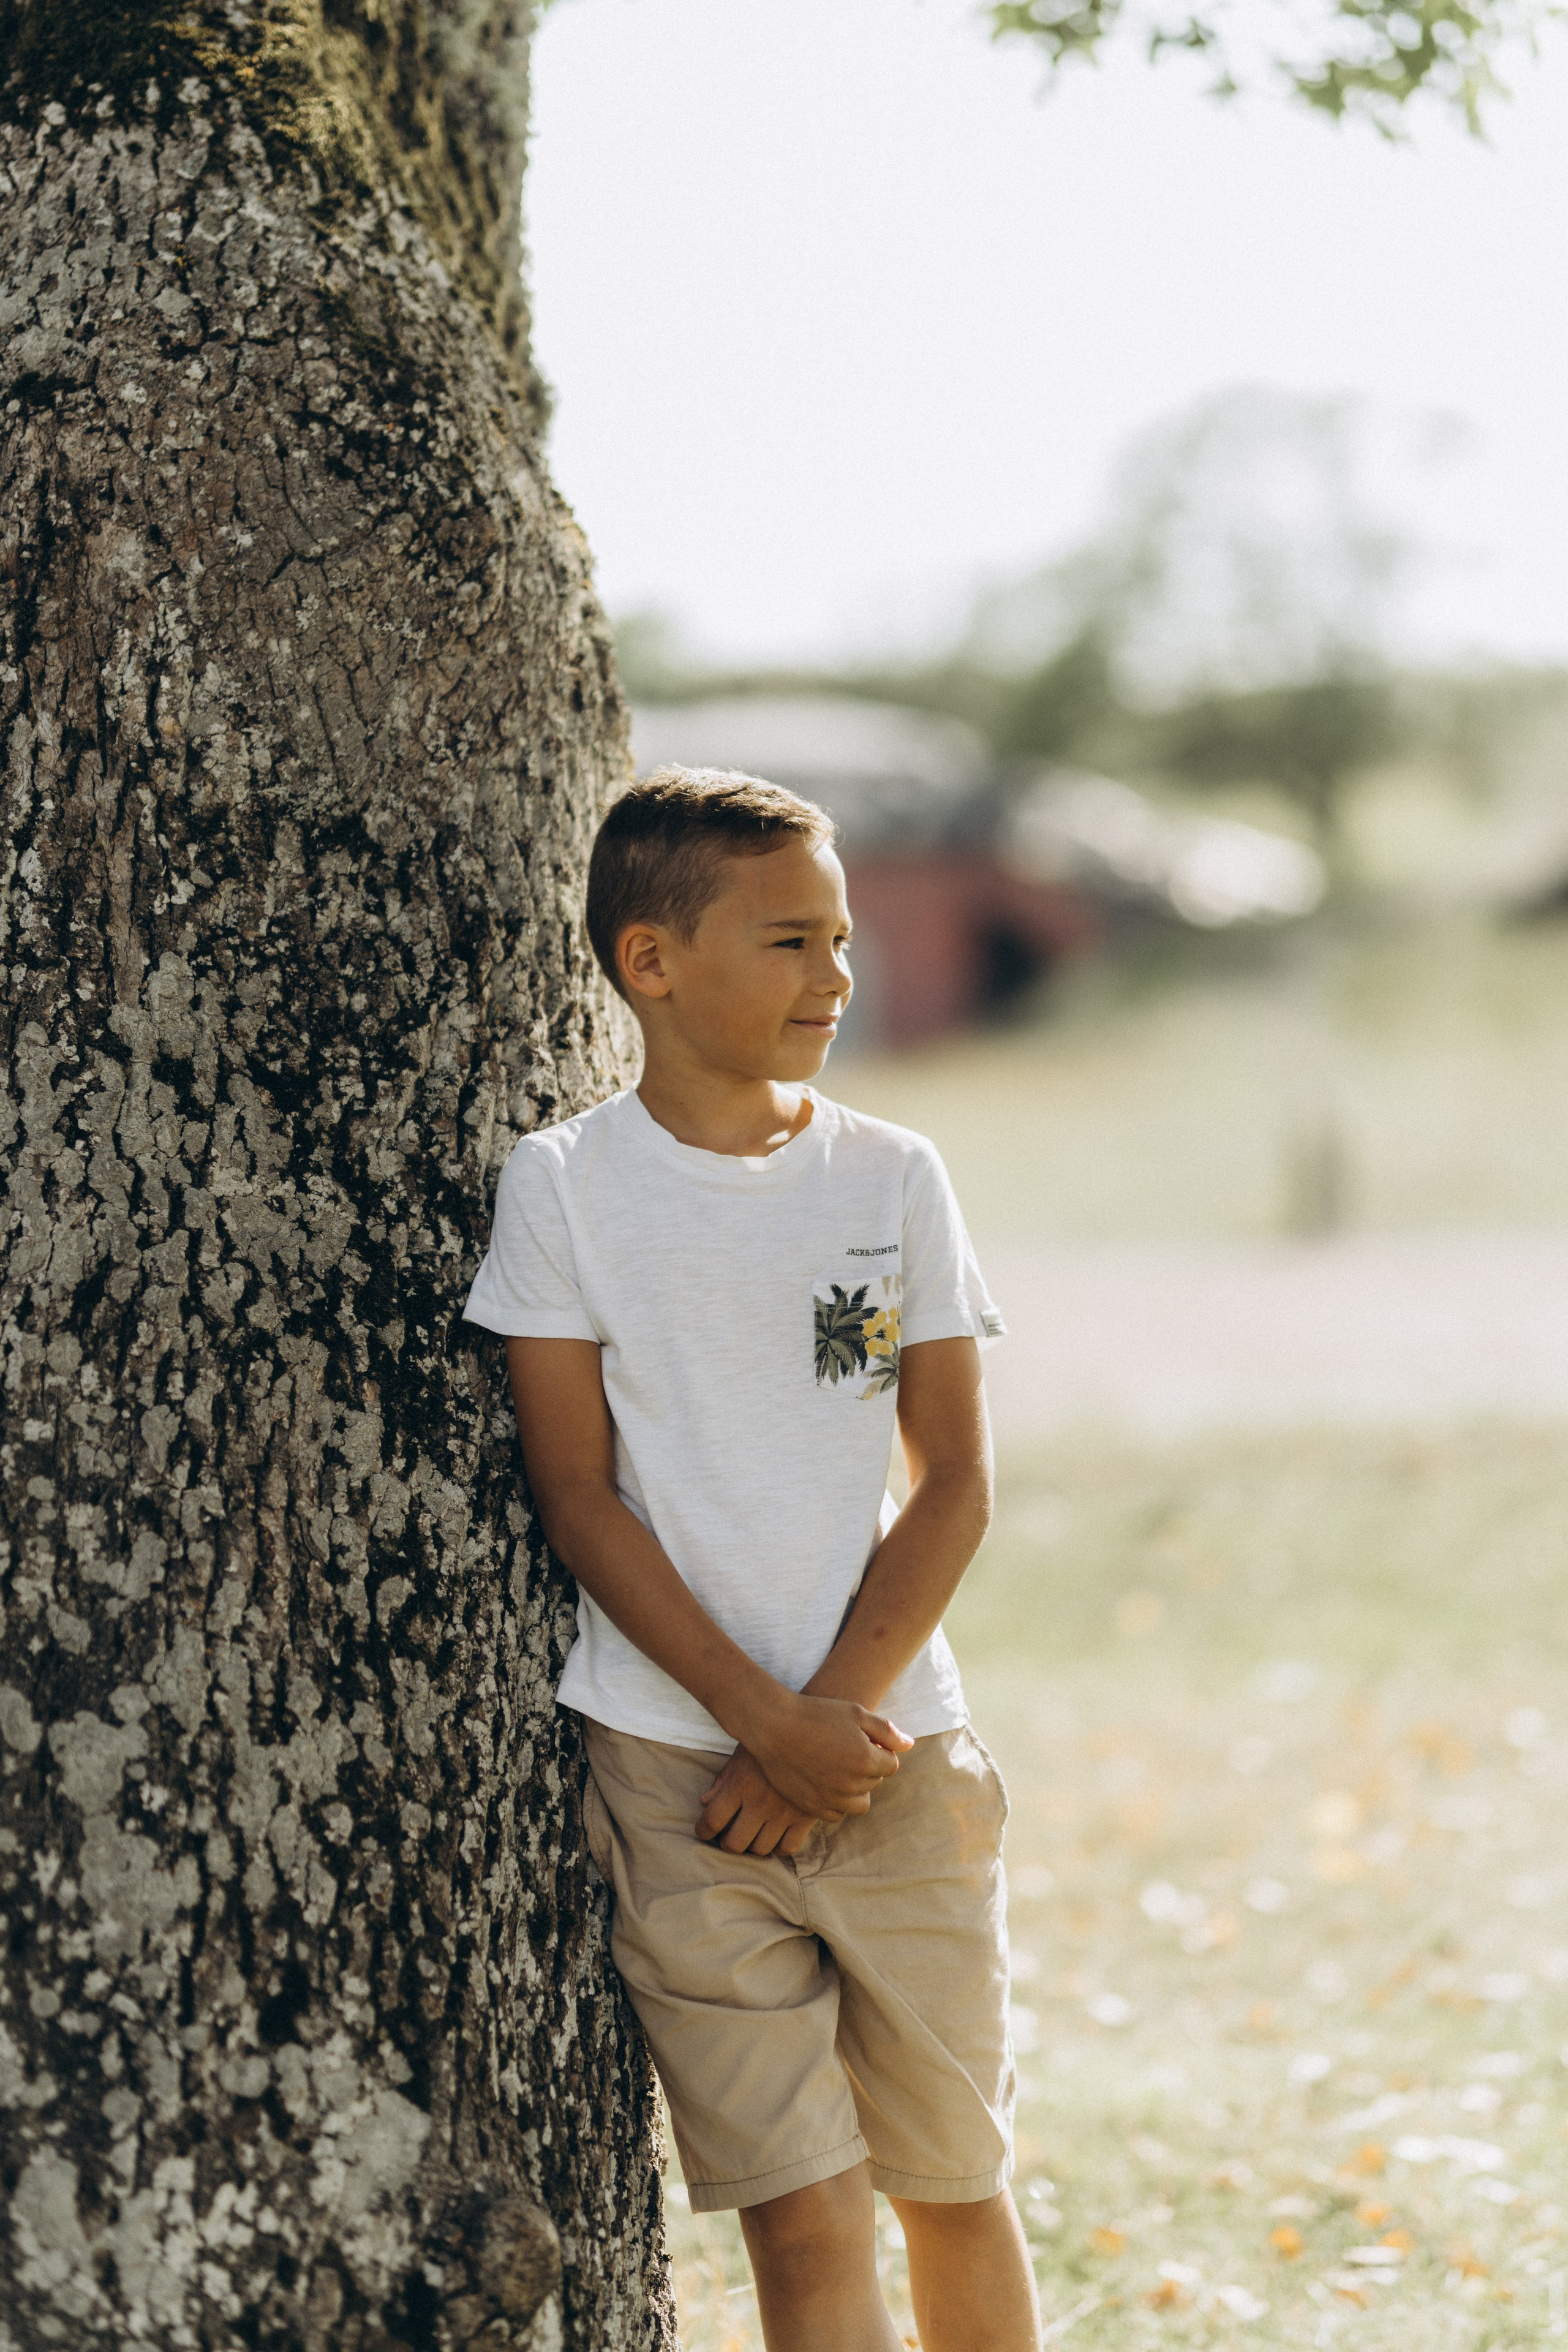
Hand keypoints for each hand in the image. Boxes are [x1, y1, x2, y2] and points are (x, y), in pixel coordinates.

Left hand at [696, 1747, 817, 1855]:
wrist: (814, 1732)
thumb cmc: (772, 1738)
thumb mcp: (742, 1752)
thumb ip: (723, 1779)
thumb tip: (705, 1802)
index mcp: (740, 1784)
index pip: (712, 1820)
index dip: (703, 1831)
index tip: (703, 1831)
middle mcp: (760, 1802)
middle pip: (734, 1843)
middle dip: (727, 1843)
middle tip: (728, 1837)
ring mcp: (784, 1813)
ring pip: (761, 1849)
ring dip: (752, 1845)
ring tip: (752, 1835)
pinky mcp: (806, 1817)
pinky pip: (788, 1847)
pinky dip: (779, 1846)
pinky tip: (776, 1835)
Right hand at [745, 1694, 912, 1822]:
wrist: (774, 1726)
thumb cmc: (816, 1714)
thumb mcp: (855, 1713)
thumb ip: (886, 1731)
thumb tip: (909, 1745)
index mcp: (866, 1760)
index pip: (891, 1764)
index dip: (880, 1750)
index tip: (863, 1739)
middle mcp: (851, 1784)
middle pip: (876, 1782)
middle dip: (868, 1767)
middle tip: (846, 1748)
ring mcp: (831, 1798)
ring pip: (859, 1803)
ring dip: (856, 1788)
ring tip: (839, 1768)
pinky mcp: (812, 1807)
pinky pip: (837, 1814)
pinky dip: (837, 1802)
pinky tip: (827, 1782)